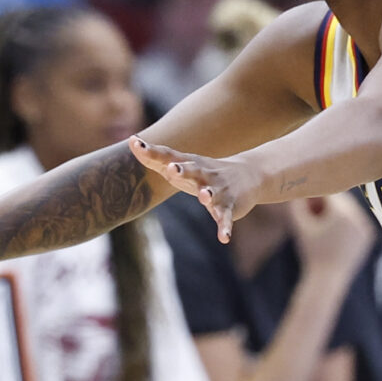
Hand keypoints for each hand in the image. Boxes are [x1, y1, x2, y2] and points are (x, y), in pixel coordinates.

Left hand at [129, 135, 262, 241]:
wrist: (249, 176)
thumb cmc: (205, 173)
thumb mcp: (183, 166)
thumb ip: (157, 158)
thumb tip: (131, 142)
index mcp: (189, 164)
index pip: (167, 156)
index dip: (151, 151)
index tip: (134, 142)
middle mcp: (203, 174)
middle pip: (192, 170)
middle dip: (182, 170)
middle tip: (172, 169)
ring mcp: (218, 190)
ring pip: (211, 193)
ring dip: (208, 194)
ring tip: (205, 196)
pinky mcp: (230, 207)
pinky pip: (226, 218)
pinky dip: (225, 228)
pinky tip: (224, 238)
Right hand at [284, 193, 374, 278]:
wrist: (328, 279)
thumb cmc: (311, 252)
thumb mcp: (301, 226)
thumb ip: (296, 205)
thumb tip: (295, 188)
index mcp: (342, 213)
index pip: (328, 194)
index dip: (315, 197)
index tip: (306, 203)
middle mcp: (358, 217)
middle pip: (340, 201)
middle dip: (326, 204)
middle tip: (313, 212)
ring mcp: (365, 226)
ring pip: (349, 210)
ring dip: (336, 212)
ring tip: (322, 225)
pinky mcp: (368, 235)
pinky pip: (356, 220)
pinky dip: (346, 222)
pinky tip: (333, 232)